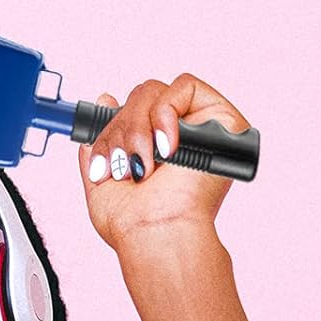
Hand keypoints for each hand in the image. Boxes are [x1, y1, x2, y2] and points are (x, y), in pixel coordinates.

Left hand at [78, 73, 249, 253]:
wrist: (156, 234)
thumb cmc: (133, 223)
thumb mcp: (100, 181)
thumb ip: (99, 143)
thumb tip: (104, 100)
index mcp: (153, 148)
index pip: (130, 111)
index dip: (113, 124)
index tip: (105, 150)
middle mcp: (177, 136)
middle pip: (139, 98)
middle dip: (120, 130)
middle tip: (123, 164)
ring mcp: (200, 127)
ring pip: (156, 91)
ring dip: (138, 128)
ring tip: (142, 163)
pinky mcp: (222, 120)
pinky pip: (185, 86)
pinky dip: (164, 114)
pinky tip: (165, 148)